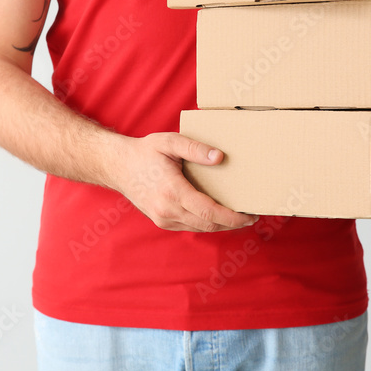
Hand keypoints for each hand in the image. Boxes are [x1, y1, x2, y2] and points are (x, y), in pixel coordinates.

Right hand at [107, 132, 257, 232]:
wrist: (117, 166)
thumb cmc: (145, 151)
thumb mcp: (170, 142)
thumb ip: (195, 148)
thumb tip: (220, 157)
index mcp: (172, 191)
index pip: (210, 212)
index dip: (233, 217)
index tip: (250, 215)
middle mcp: (167, 210)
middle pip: (209, 225)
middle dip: (233, 223)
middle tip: (252, 216)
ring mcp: (163, 218)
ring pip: (200, 228)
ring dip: (221, 225)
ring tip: (240, 216)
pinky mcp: (162, 221)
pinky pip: (190, 226)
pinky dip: (207, 223)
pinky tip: (218, 215)